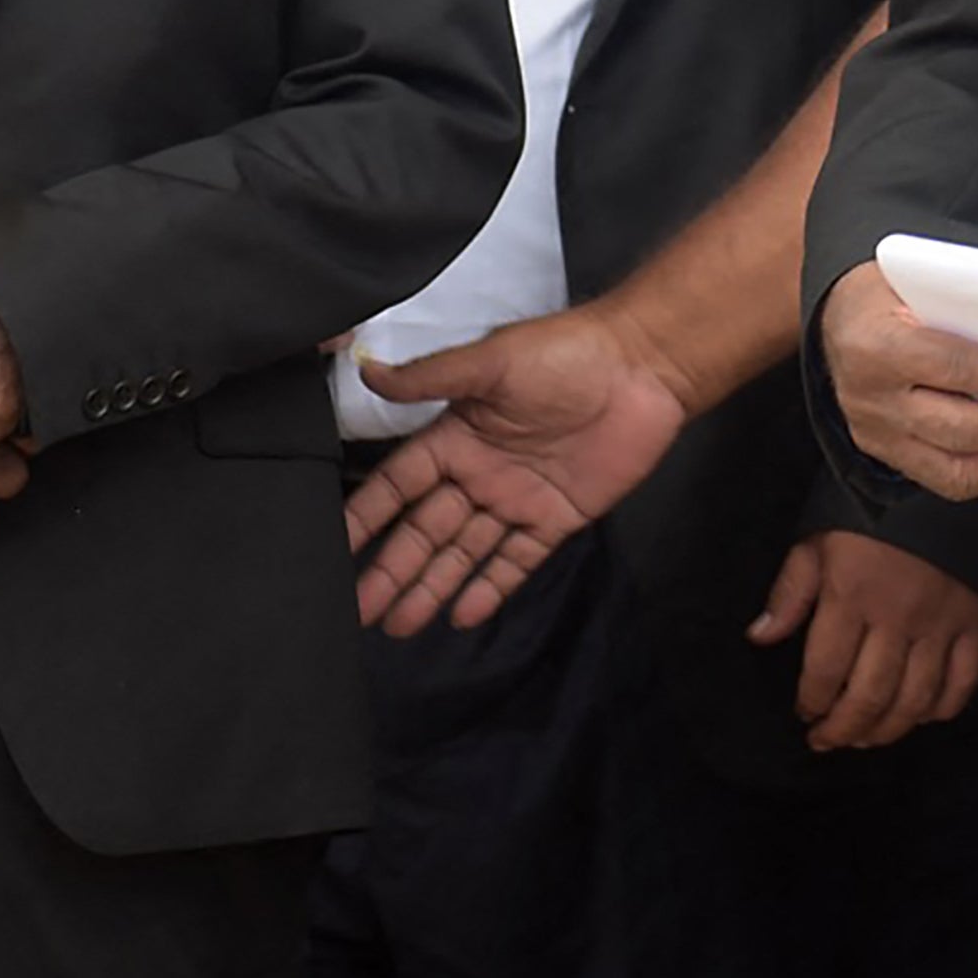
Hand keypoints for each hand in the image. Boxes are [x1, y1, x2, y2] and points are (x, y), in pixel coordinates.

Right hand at [345, 303, 690, 635]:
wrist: (643, 366)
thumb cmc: (566, 353)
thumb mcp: (491, 361)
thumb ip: (431, 377)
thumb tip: (370, 372)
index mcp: (457, 436)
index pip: (399, 486)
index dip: (368, 518)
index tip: (334, 551)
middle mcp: (481, 473)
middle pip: (427, 530)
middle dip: (392, 570)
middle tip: (358, 611)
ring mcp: (518, 498)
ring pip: (465, 553)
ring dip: (431, 587)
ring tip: (397, 624)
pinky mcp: (557, 517)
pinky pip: (517, 560)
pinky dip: (490, 587)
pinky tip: (461, 615)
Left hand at [750, 527, 977, 750]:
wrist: (939, 475)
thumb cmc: (870, 506)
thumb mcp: (817, 539)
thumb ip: (790, 592)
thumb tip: (759, 637)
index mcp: (852, 596)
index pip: (826, 671)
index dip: (812, 703)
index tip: (804, 714)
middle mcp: (897, 619)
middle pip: (870, 696)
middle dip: (844, 729)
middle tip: (828, 739)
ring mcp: (941, 624)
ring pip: (915, 699)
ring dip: (888, 730)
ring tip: (867, 737)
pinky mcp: (976, 622)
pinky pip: (963, 682)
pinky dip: (943, 709)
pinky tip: (922, 715)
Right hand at [818, 262, 977, 500]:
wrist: (837, 319)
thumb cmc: (891, 292)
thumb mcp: (921, 280)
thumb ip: (974, 305)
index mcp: (877, 345)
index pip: (957, 368)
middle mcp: (872, 399)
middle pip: (961, 427)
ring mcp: (877, 435)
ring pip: (958, 468)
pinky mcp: (888, 457)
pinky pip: (949, 481)